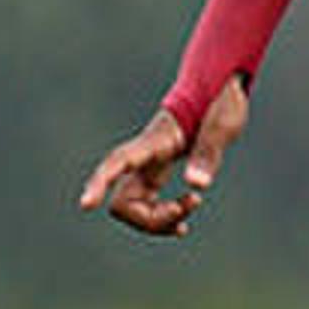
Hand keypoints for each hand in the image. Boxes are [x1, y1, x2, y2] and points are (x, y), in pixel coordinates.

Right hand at [76, 75, 248, 237]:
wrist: (217, 86)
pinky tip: (183, 219)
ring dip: (160, 221)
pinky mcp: (155, 175)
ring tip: (193, 202)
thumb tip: (197, 186)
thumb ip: (208, 153)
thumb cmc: (219, 100)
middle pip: (123, 201)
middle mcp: (142, 157)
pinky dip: (164, 219)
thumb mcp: (222, 123)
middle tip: (190, 204)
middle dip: (152, 219)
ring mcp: (146, 167)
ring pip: (133, 209)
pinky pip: (147, 208)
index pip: (118, 162)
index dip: (99, 183)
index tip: (86, 204)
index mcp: (155, 141)